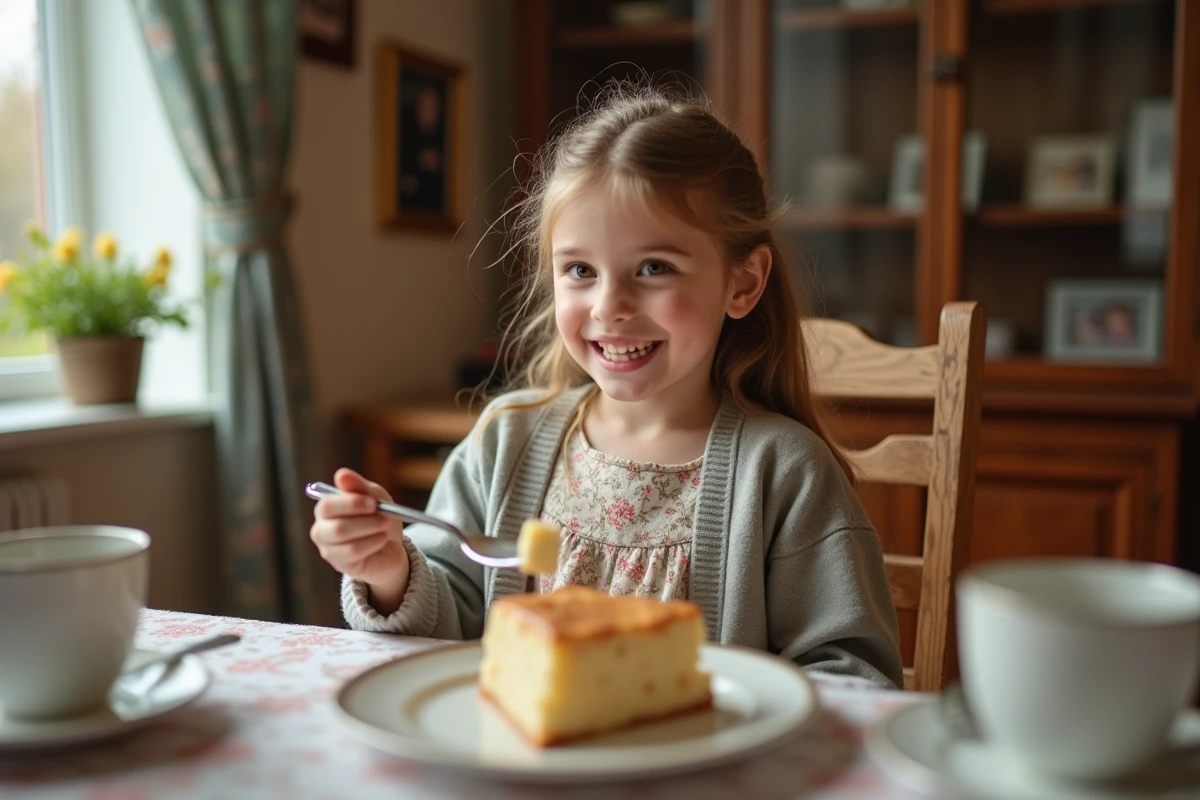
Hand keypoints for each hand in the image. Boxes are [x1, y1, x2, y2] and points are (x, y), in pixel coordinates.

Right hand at [310, 468, 409, 613]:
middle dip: (364, 520)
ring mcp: (329, 549)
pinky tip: (381, 539)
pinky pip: (354, 552)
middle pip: (335, 526)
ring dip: (371, 529)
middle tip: (384, 517)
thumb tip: (341, 474)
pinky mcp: (341, 564)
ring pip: (345, 540)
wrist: (391, 546)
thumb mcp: (374, 497)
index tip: (373, 502)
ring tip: (385, 527)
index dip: (350, 503)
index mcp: (326, 509)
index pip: (327, 506)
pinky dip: (373, 542)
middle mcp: (321, 529)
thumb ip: (358, 486)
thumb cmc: (378, 517)